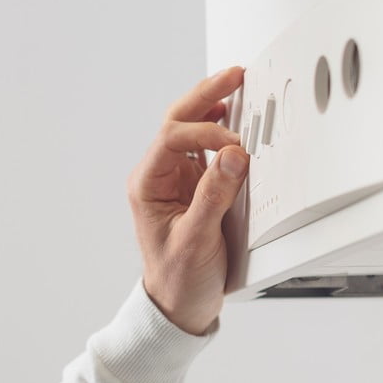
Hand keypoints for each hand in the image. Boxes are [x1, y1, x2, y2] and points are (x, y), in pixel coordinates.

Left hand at [128, 66, 249, 335]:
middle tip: (233, 75)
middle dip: (204, 97)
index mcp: (147, 186)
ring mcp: (177, 181)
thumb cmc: (179, 279)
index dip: (204, 131)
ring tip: (236, 85)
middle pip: (177, 123)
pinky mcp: (196, 188)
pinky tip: (234, 119)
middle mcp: (159, 178)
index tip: (233, 143)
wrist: (179, 306)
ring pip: (191, 130)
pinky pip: (207, 150)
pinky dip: (221, 131)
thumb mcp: (196, 239)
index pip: (171, 139)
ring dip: (212, 107)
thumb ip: (213, 196)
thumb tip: (231, 156)